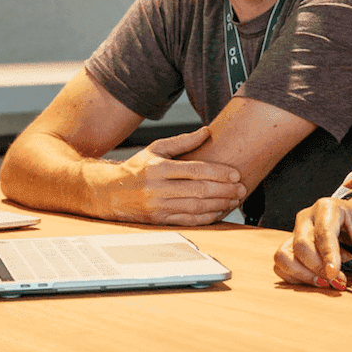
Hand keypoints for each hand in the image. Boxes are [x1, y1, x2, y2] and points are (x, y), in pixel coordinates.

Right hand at [102, 126, 246, 225]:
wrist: (110, 193)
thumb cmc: (137, 169)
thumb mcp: (156, 149)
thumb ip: (183, 141)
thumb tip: (206, 131)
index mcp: (159, 168)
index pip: (195, 170)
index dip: (218, 173)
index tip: (235, 174)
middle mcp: (158, 189)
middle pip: (199, 190)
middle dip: (224, 190)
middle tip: (241, 188)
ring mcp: (158, 207)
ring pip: (196, 207)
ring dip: (219, 204)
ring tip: (234, 200)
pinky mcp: (159, 221)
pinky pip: (188, 221)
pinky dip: (206, 218)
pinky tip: (219, 212)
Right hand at [273, 193, 351, 289]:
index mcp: (327, 208)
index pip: (323, 232)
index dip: (327, 254)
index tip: (334, 273)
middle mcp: (306, 217)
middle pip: (301, 245)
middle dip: (318, 268)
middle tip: (339, 282)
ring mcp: (295, 231)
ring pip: (284, 255)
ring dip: (302, 275)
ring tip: (324, 283)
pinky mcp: (290, 245)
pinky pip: (281, 264)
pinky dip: (295, 277)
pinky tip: (314, 280)